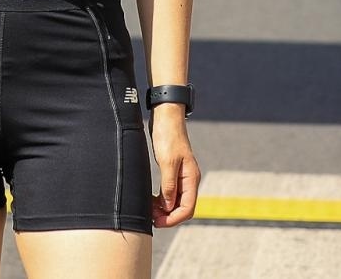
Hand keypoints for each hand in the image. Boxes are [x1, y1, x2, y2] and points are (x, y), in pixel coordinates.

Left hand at [150, 107, 199, 227]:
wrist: (166, 117)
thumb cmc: (168, 136)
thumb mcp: (167, 162)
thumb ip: (169, 186)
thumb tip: (168, 207)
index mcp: (191, 178)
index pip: (187, 208)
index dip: (173, 219)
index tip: (158, 222)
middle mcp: (189, 179)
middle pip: (182, 207)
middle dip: (168, 216)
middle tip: (151, 218)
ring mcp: (181, 176)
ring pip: (175, 201)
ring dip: (163, 209)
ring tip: (149, 210)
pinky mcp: (173, 172)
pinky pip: (170, 192)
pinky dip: (161, 200)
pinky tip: (151, 200)